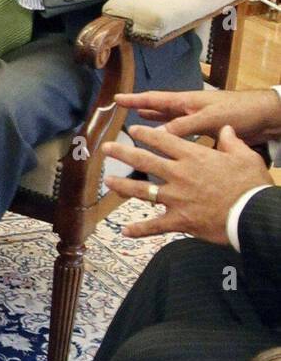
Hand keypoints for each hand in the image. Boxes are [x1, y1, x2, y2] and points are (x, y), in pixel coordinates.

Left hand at [102, 123, 271, 244]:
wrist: (253, 214)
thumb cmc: (251, 185)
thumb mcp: (245, 157)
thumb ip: (231, 142)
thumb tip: (225, 129)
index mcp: (193, 157)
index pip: (164, 141)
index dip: (146, 134)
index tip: (133, 130)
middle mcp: (179, 175)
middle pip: (144, 161)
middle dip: (122, 153)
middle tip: (106, 148)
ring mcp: (176, 198)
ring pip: (142, 190)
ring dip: (123, 186)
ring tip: (108, 182)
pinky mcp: (179, 220)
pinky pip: (155, 225)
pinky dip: (139, 229)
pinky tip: (125, 231)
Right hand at [114, 88, 280, 146]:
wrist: (266, 117)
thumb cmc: (239, 111)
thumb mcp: (209, 118)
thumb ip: (183, 126)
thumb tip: (156, 134)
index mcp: (187, 101)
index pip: (154, 99)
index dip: (135, 100)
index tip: (116, 99)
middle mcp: (189, 109)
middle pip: (159, 108)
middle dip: (141, 109)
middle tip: (123, 111)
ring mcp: (198, 119)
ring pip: (169, 120)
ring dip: (154, 122)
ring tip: (139, 124)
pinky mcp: (207, 130)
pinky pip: (182, 133)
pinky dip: (171, 137)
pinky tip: (168, 143)